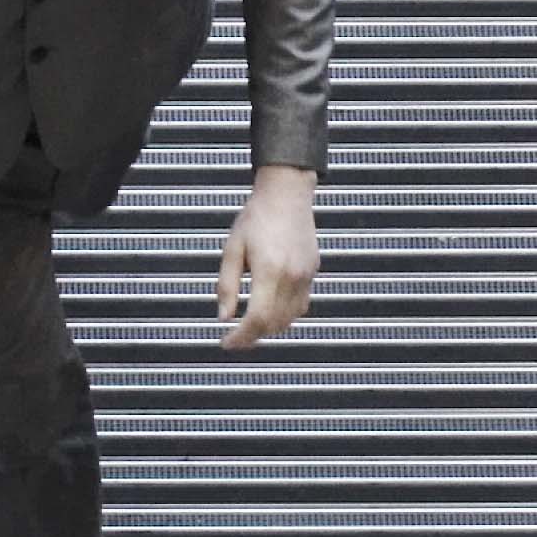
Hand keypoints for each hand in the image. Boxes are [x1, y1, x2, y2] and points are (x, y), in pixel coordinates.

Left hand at [217, 164, 318, 349]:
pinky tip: (271, 309)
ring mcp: (305, 276)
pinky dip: (285, 316)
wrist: (286, 193)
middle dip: (252, 336)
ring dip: (268, 328)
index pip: (257, 319)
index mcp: (269, 270)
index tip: (226, 343)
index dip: (241, 337)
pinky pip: (301, 306)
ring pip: (289, 320)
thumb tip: (223, 317)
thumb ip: (227, 285)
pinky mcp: (313, 273)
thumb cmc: (256, 216)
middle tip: (234, 336)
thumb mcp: (232, 248)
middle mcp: (291, 277)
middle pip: (273, 324)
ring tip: (250, 324)